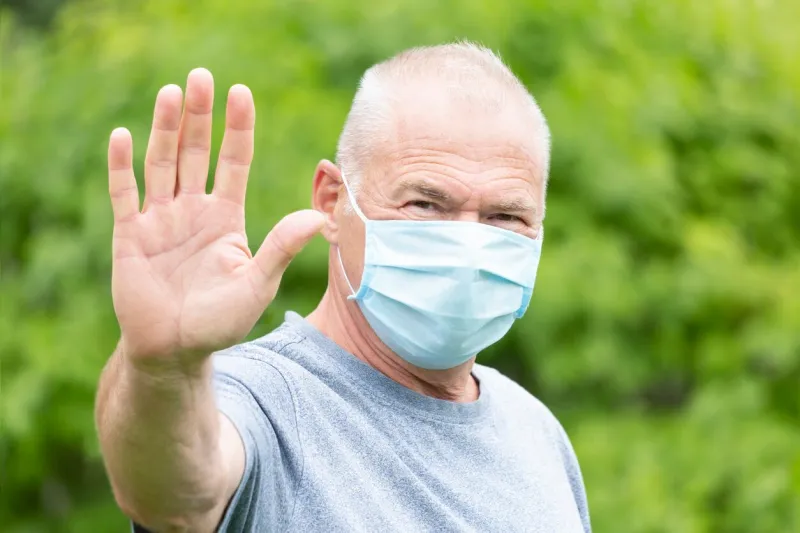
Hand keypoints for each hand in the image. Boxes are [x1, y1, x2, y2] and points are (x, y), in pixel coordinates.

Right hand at [108, 68, 322, 366]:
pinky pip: (124, 194)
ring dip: (163, 128)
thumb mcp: (256, 284)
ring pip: (161, 164)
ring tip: (170, 92)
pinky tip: (123, 135)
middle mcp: (193, 211)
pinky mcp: (130, 235)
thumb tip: (319, 217)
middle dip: (199, 116)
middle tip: (201, 76)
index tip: (241, 92)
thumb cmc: (219, 323)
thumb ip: (280, 248)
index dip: (237, 128)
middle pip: (195, 153)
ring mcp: (160, 221)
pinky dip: (121, 166)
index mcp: (226, 218)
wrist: (174, 352)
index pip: (233, 162)